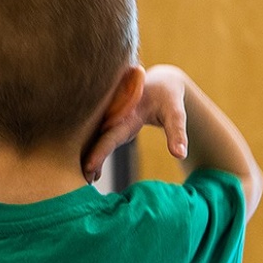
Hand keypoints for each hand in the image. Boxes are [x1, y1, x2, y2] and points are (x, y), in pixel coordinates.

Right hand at [82, 65, 188, 181]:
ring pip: (93, 138)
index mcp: (128, 111)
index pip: (110, 134)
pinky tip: (93, 172)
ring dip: (87, 157)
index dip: (99, 151)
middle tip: (82, 180)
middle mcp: (113, 114)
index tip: (88, 167)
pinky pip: (97, 138)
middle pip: (94, 138)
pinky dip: (94, 153)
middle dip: (86, 158)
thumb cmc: (168, 98)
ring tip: (85, 180)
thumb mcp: (175, 113)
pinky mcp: (108, 123)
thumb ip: (177, 133)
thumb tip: (180, 155)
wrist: (160, 82)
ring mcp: (108, 118)